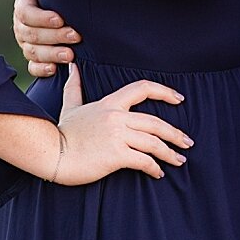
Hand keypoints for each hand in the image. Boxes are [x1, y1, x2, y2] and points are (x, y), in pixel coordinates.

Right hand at [13, 0, 78, 76]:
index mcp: (24, 2)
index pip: (26, 13)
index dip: (42, 18)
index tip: (60, 18)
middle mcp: (21, 24)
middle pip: (31, 34)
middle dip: (55, 36)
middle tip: (76, 36)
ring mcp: (25, 41)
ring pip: (32, 51)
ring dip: (52, 54)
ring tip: (71, 55)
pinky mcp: (33, 55)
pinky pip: (32, 66)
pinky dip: (41, 69)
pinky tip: (54, 69)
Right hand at [52, 63, 191, 183]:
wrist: (51, 153)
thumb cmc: (62, 133)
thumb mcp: (70, 106)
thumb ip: (75, 87)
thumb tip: (73, 66)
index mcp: (110, 103)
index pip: (143, 88)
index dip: (164, 92)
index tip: (179, 99)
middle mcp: (116, 117)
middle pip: (155, 122)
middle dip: (175, 133)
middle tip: (187, 142)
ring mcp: (117, 135)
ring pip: (153, 142)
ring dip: (170, 153)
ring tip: (179, 160)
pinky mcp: (116, 155)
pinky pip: (144, 160)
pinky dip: (155, 167)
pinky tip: (158, 173)